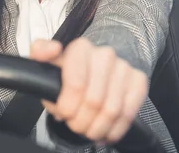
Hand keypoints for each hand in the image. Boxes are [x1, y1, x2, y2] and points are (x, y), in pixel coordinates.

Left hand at [30, 38, 147, 144]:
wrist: (90, 76)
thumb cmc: (67, 74)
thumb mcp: (47, 64)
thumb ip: (40, 53)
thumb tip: (53, 49)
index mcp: (81, 48)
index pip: (77, 84)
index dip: (68, 107)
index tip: (64, 114)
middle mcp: (104, 54)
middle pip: (94, 101)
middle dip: (82, 121)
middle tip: (76, 126)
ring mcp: (123, 66)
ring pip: (112, 110)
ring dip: (98, 128)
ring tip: (89, 130)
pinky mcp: (138, 80)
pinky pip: (130, 112)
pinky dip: (116, 128)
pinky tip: (106, 130)